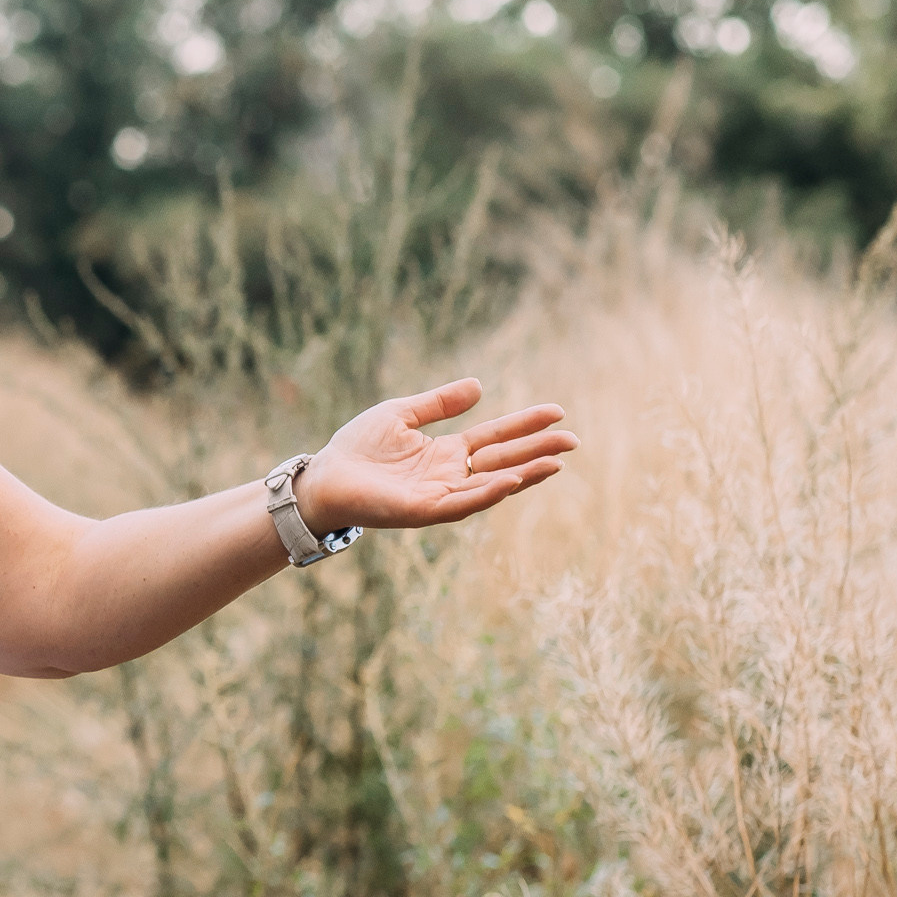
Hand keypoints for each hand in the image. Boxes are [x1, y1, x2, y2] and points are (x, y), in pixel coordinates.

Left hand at [297, 379, 576, 531]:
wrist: (323, 478)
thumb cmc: (356, 449)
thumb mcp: (401, 414)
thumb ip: (439, 403)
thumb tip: (479, 385)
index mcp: (446, 452)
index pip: (496, 437)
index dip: (525, 425)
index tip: (557, 412)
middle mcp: (450, 475)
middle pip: (503, 461)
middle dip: (538, 452)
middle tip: (573, 441)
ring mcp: (440, 494)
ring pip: (491, 485)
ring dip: (524, 475)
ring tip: (554, 462)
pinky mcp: (424, 510)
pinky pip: (463, 502)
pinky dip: (488, 492)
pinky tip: (511, 481)